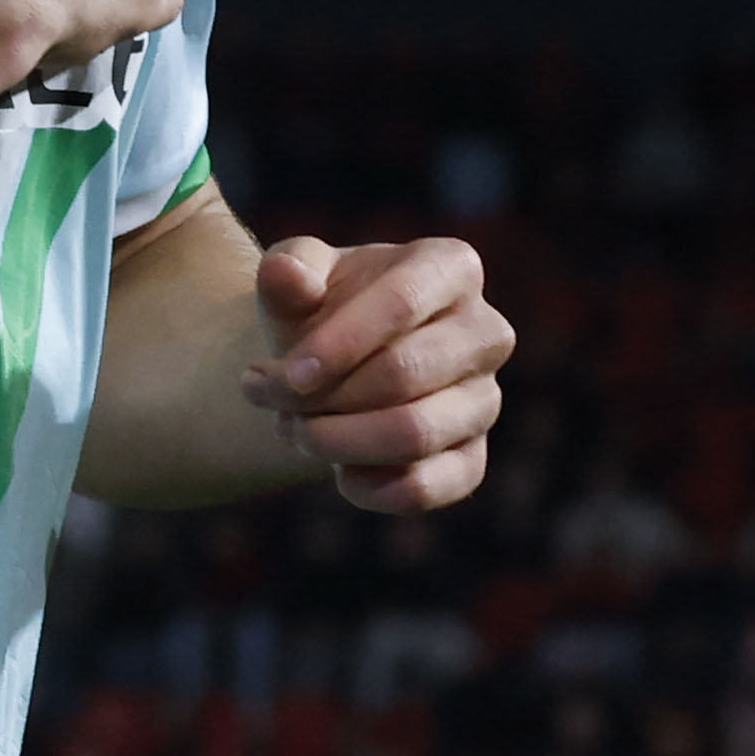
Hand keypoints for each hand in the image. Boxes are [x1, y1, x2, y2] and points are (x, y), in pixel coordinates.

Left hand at [244, 234, 508, 511]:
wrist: (328, 366)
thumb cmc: (319, 309)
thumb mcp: (295, 280)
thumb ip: (287, 271)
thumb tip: (286, 274)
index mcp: (450, 268)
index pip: (403, 302)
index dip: (338, 343)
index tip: (285, 374)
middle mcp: (485, 332)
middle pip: (405, 373)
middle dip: (324, 396)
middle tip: (270, 397)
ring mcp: (484, 400)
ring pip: (416, 433)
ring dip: (337, 440)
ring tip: (291, 428)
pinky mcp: (471, 459)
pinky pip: (429, 488)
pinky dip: (370, 487)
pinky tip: (336, 472)